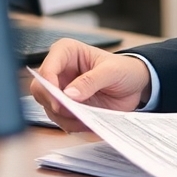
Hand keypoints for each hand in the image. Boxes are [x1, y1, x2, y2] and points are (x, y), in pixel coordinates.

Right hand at [28, 39, 151, 131]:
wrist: (136, 84)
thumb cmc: (124, 69)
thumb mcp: (112, 71)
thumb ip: (91, 80)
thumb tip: (70, 94)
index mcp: (66, 52)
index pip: (47, 68)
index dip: (49, 84)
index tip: (60, 100)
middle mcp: (59, 71)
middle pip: (40, 90)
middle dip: (54, 104)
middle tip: (72, 112)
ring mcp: (61, 90)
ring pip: (49, 107)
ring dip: (65, 117)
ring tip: (86, 118)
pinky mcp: (68, 107)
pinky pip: (61, 119)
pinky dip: (72, 124)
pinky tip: (87, 122)